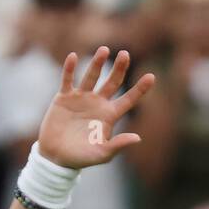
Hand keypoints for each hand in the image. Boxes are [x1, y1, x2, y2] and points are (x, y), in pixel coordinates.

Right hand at [37, 48, 154, 170]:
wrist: (56, 157)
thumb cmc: (81, 158)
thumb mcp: (102, 154)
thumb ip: (118, 145)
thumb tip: (138, 138)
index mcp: (109, 116)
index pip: (128, 99)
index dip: (140, 89)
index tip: (151, 76)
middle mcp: (98, 103)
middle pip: (112, 82)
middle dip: (119, 69)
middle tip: (126, 54)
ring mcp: (81, 98)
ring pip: (91, 76)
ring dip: (97, 63)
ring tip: (104, 50)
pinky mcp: (64, 97)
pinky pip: (68, 79)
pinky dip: (69, 69)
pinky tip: (73, 57)